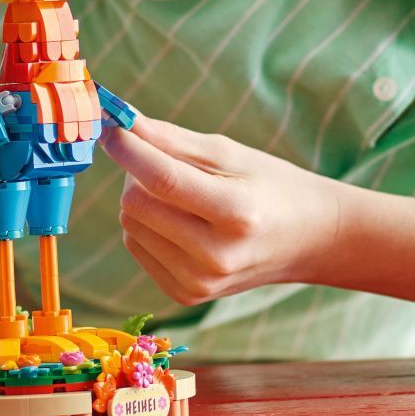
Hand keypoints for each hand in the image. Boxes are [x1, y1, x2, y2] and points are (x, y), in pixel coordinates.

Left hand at [101, 114, 340, 305]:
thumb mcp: (231, 153)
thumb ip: (172, 139)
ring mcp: (200, 283)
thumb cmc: (269, 186)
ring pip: (129, 224)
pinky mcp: (185, 295)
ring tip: (178, 191)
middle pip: (136, 204)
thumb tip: (120, 120)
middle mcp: (217, 257)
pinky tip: (178, 219)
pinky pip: (135, 246)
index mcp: (237, 214)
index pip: (163, 181)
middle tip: (158, 156)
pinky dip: (145, 224)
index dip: (128, 149)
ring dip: (139, 198)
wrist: (307, 240)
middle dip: (135, 171)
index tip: (107, 122)